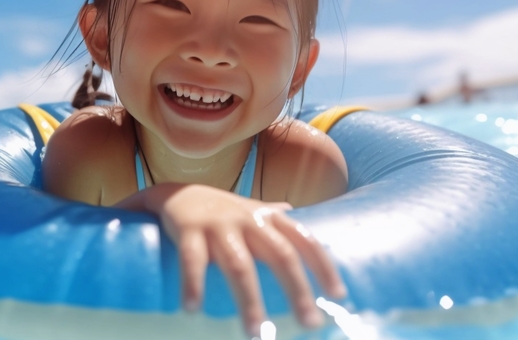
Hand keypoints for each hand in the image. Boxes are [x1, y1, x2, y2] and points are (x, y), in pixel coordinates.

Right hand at [155, 184, 345, 335]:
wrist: (178, 191)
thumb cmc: (222, 209)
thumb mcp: (252, 210)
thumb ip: (274, 212)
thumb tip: (296, 212)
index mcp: (268, 217)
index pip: (304, 239)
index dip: (324, 266)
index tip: (339, 295)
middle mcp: (248, 219)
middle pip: (280, 255)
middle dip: (297, 290)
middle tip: (310, 323)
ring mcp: (218, 224)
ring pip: (239, 265)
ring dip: (248, 300)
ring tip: (254, 332)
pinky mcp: (188, 229)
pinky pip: (192, 259)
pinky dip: (193, 284)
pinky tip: (192, 309)